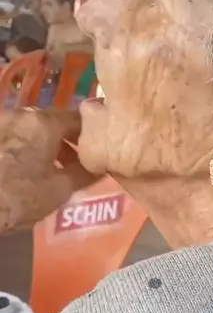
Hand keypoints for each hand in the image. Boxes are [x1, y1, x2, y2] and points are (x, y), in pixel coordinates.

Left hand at [0, 108, 99, 232]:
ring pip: (31, 128)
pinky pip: (14, 135)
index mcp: (44, 123)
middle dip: (66, 139)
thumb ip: (84, 173)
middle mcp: (22, 114)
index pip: (79, 118)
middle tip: (74, 163)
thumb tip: (102, 166)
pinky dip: (25, 147)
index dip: (92, 133)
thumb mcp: (59, 191)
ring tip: (49, 168)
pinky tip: (24, 168)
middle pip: (52, 121)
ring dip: (44, 143)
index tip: (98, 149)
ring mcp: (0, 122)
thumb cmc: (18, 199)